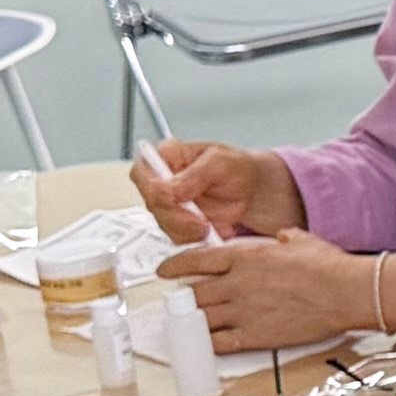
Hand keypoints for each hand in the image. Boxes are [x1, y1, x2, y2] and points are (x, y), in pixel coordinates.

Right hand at [140, 139, 302, 244]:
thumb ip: (193, 176)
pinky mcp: (178, 223)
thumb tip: (168, 190)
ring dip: (188, 231)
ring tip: (212, 226)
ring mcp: (168, 204)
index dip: (152, 189)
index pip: (141, 173)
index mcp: (165, 156)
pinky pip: (178, 237)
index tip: (174, 200)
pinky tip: (215, 230)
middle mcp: (161, 181)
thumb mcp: (219, 163)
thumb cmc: (236, 168)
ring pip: (163, 224)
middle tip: (201, 223)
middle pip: (152, 204)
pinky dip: (197, 239)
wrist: (253, 190)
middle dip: (177, 217)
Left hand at [161, 232, 390, 348]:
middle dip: (182, 298)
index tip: (164, 271)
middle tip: (179, 302)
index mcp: (245, 256)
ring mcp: (244, 311)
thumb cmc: (328, 266)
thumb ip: (281, 239)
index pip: (195, 260)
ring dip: (191, 322)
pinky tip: (205, 344)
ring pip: (201, 318)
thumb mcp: (300, 239)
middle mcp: (237, 283)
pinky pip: (220, 342)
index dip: (174, 266)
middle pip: (193, 293)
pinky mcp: (255, 335)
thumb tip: (281, 238)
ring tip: (188, 324)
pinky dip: (208, 343)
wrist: (345, 292)